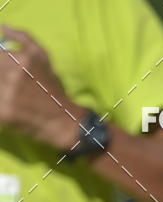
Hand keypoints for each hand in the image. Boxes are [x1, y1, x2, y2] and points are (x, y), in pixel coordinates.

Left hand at [0, 26, 83, 148]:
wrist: (62, 119)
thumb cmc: (52, 88)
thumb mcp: (42, 57)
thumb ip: (22, 38)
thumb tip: (3, 27)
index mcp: (20, 60)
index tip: (3, 67)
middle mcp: (11, 75)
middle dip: (1, 77)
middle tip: (7, 82)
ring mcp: (6, 95)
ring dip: (0, 89)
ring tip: (8, 93)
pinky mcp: (4, 113)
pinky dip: (0, 106)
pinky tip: (7, 106)